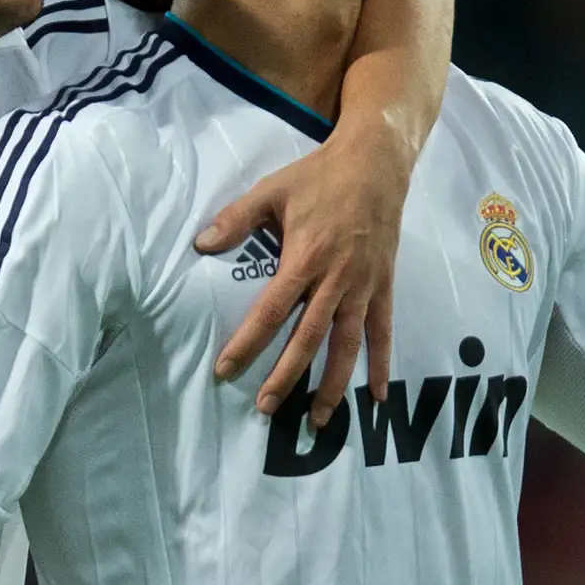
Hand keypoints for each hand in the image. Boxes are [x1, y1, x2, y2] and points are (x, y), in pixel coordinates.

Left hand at [194, 128, 413, 416]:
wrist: (376, 164)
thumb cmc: (320, 177)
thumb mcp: (272, 190)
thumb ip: (236, 219)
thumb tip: (200, 245)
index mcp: (304, 259)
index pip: (271, 311)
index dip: (247, 343)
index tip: (226, 370)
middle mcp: (335, 280)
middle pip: (308, 339)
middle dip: (286, 377)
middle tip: (266, 409)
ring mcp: (362, 287)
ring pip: (347, 346)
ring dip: (332, 385)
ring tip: (318, 420)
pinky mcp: (384, 288)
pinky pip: (383, 333)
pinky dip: (381, 366)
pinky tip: (377, 398)